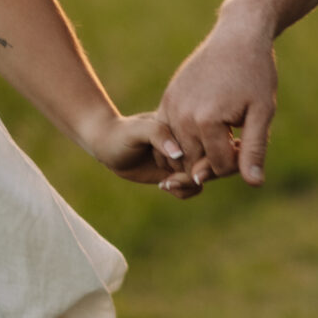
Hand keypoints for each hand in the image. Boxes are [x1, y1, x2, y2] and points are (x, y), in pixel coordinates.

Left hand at [84, 108, 199, 195]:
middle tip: (169, 179)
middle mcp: (188, 143)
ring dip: (186, 185)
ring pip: (202, 178)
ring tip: (164, 183)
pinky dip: (182, 191)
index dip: (201, 159)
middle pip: (208, 163)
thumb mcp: (139, 130)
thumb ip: (159, 134)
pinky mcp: (176, 173)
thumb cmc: (123, 133)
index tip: (178, 166)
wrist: (109, 146)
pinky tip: (162, 185)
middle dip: (193, 176)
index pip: (206, 143)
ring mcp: (184, 159)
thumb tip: (179, 153)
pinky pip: (192, 188)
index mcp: (185, 126)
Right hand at [160, 15, 277, 188]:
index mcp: (206, 122)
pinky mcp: (167, 100)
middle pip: (195, 163)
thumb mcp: (262, 113)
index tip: (249, 143)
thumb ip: (254, 150)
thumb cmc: (255, 73)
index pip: (218, 167)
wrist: (237, 36)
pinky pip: (169, 136)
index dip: (238, 163)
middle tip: (238, 140)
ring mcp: (170, 107)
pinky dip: (184, 141)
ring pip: (179, 153)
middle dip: (217, 161)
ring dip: (200, 152)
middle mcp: (181, 117)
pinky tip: (206, 130)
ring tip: (224, 134)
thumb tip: (254, 184)